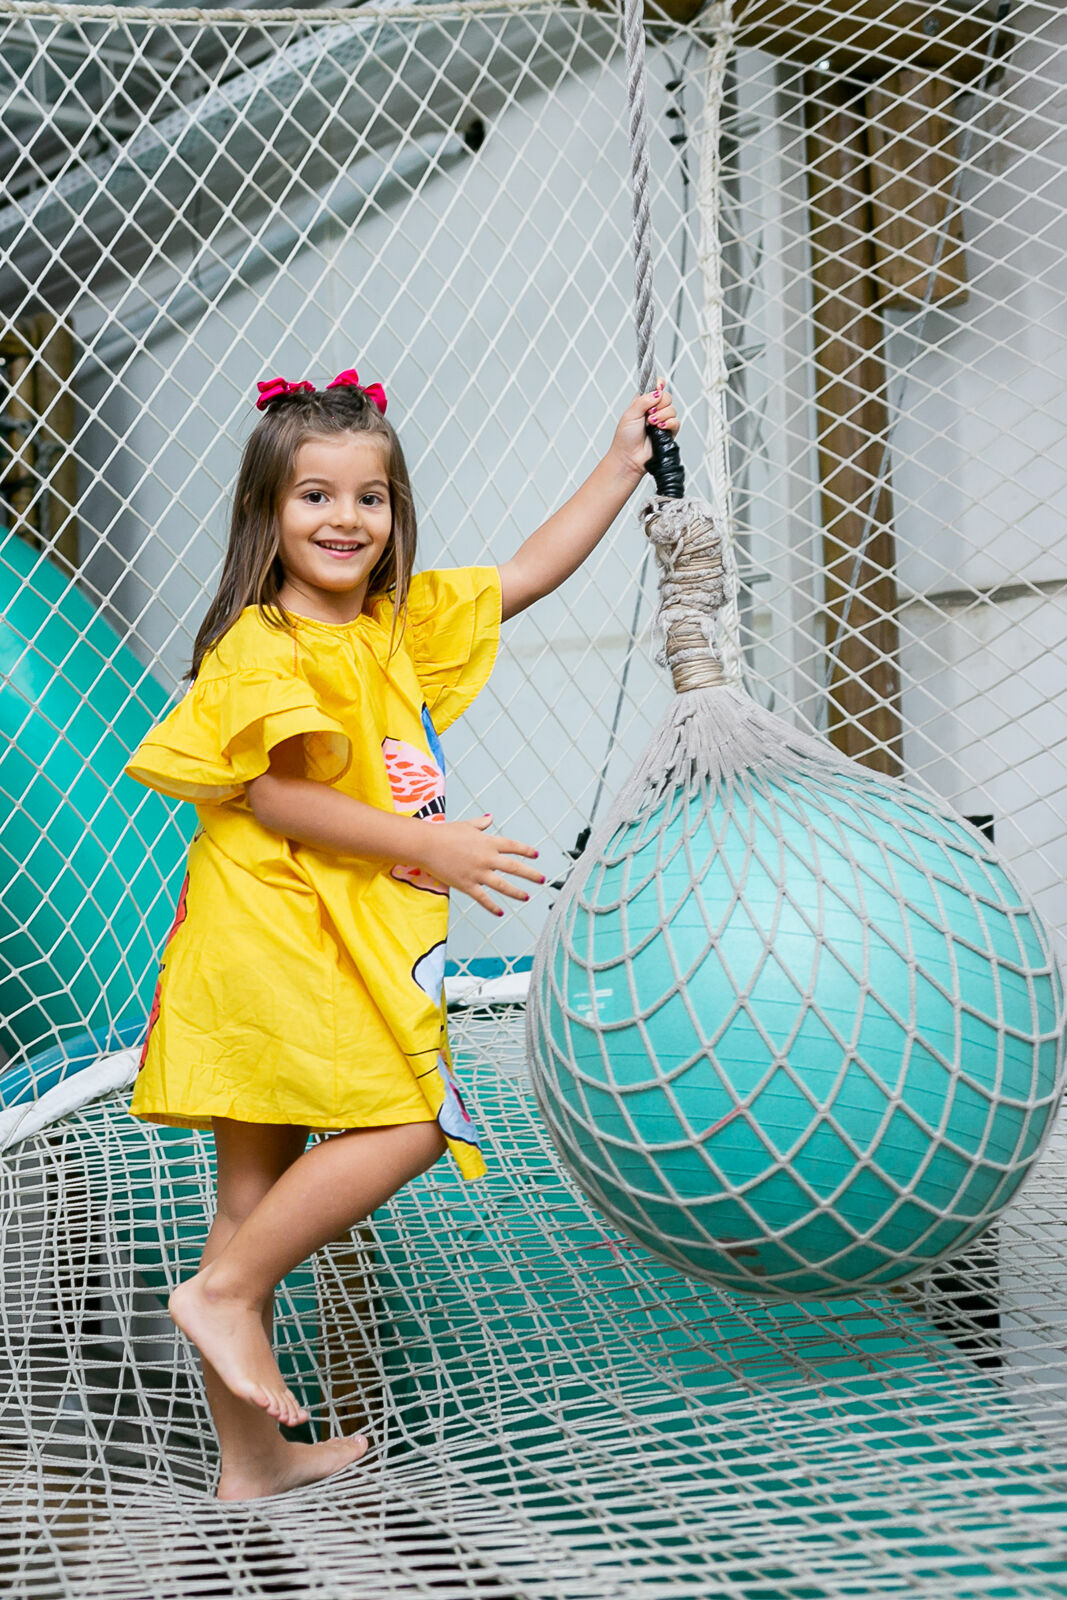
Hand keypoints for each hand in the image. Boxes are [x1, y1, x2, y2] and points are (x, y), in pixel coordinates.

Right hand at [418, 814, 543, 916]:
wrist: (427, 845)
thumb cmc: (445, 833)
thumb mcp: (466, 825)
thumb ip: (480, 824)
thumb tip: (490, 818)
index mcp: (488, 842)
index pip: (513, 846)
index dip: (526, 850)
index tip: (536, 854)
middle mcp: (487, 858)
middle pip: (514, 867)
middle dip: (530, 874)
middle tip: (542, 879)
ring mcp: (478, 873)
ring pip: (502, 885)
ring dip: (516, 892)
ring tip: (526, 897)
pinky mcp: (467, 884)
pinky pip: (483, 898)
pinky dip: (492, 906)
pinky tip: (501, 912)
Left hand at [609, 379, 678, 479]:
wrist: (629, 457)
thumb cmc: (625, 438)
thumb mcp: (630, 413)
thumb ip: (643, 400)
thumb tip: (657, 392)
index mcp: (643, 402)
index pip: (656, 387)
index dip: (659, 384)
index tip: (658, 387)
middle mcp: (654, 410)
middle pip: (667, 397)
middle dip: (659, 404)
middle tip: (649, 413)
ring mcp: (662, 421)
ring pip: (672, 409)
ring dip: (662, 415)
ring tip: (652, 424)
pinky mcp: (668, 432)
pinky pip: (676, 422)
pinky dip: (669, 423)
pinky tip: (660, 428)